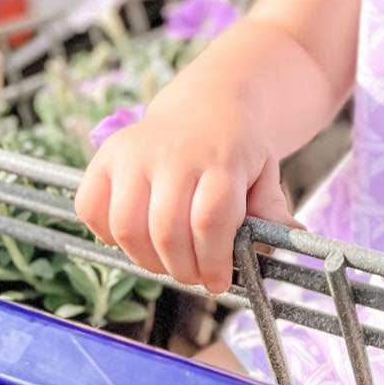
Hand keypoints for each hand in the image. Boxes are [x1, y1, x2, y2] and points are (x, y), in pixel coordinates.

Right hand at [75, 100, 293, 294]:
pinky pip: (91, 209)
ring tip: (166, 262)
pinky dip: (106, 235)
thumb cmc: (238, 149)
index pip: (211, 220)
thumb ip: (272, 209)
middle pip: (167, 231)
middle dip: (182, 269)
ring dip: (146, 260)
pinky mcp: (106, 158)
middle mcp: (173, 154)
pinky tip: (134, 238)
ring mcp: (134, 154)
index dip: (214, 261)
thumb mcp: (266, 174)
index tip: (219, 281)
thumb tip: (292, 236)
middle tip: (195, 276)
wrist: (209, 103)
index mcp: (220, 159)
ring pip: (127, 227)